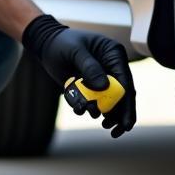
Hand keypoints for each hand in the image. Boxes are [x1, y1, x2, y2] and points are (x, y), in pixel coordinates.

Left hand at [22, 14, 135, 136]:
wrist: (47, 45)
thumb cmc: (63, 43)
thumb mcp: (75, 51)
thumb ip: (89, 67)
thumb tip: (103, 87)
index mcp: (113, 54)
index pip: (125, 81)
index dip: (127, 103)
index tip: (125, 122)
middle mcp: (112, 67)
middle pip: (122, 95)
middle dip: (119, 115)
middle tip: (115, 132)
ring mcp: (102, 78)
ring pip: (110, 102)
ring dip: (105, 114)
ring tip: (97, 120)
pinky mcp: (91, 87)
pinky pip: (94, 103)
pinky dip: (89, 109)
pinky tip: (79, 109)